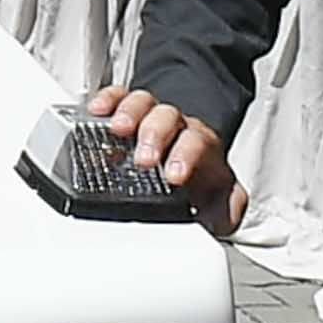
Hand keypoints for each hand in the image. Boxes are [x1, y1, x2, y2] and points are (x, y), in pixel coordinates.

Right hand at [70, 85, 243, 230]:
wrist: (193, 173)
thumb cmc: (201, 189)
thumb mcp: (220, 208)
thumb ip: (224, 215)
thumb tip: (213, 225)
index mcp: (202, 149)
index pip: (197, 142)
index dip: (184, 155)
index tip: (173, 176)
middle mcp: (177, 129)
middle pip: (169, 117)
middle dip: (154, 134)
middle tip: (144, 159)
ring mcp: (151, 119)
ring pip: (144, 103)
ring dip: (130, 113)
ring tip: (117, 129)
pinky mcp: (126, 114)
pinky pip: (118, 97)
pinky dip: (108, 101)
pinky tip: (98, 111)